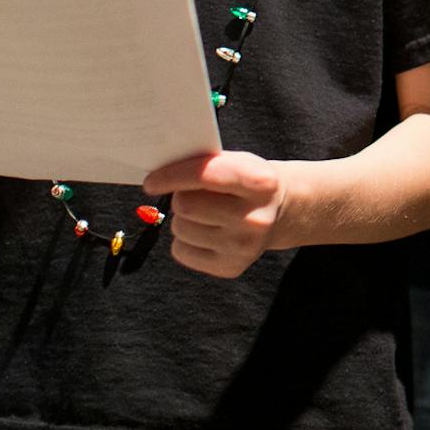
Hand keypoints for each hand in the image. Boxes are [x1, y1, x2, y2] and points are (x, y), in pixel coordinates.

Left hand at [142, 151, 289, 278]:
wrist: (279, 212)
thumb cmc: (248, 181)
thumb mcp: (238, 161)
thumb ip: (205, 164)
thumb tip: (159, 176)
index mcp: (261, 182)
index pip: (204, 175)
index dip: (171, 176)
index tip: (151, 181)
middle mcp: (255, 218)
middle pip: (186, 205)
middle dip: (180, 196)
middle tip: (192, 194)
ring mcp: (244, 247)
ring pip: (180, 228)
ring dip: (183, 218)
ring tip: (204, 213)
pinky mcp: (231, 267)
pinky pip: (181, 251)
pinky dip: (185, 240)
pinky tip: (206, 232)